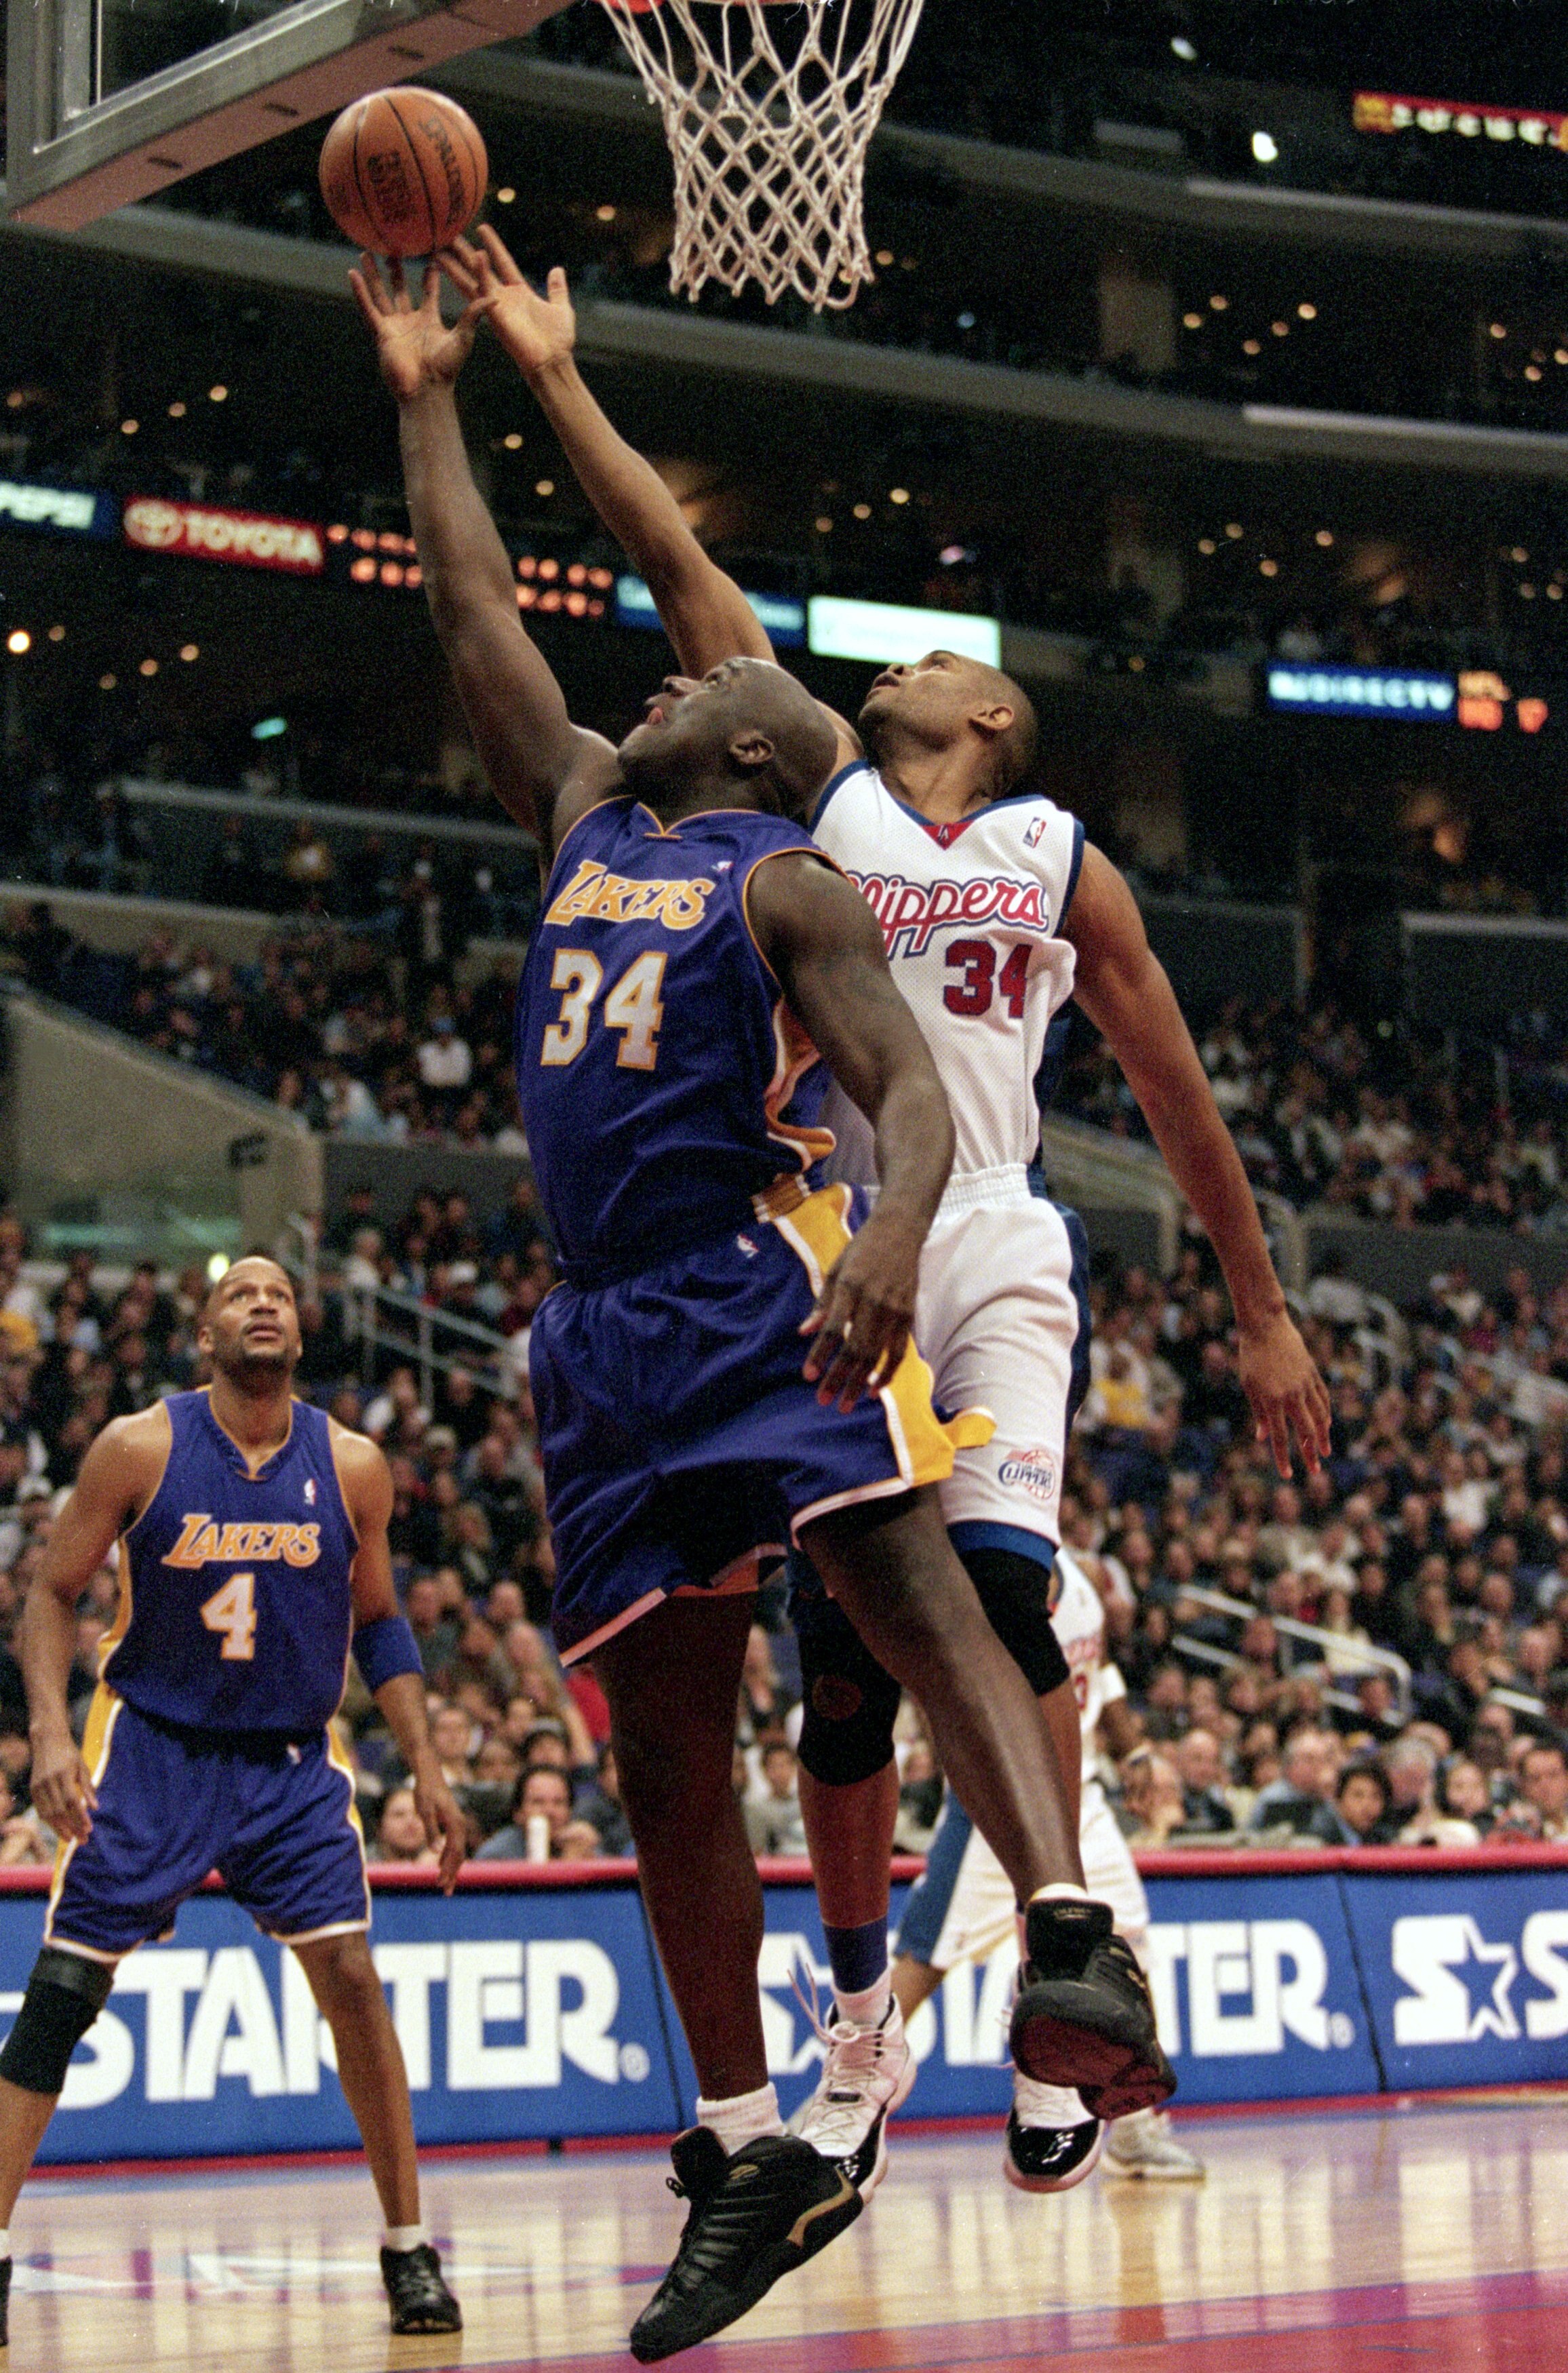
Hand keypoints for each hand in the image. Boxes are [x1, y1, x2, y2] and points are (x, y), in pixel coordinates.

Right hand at [30, 1726, 95, 1844]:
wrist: (47, 1741)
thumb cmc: (69, 1754)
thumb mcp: (82, 1767)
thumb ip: (88, 1787)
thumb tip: (95, 1808)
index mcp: (63, 1774)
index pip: (72, 1801)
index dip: (80, 1817)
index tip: (89, 1830)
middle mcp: (49, 1781)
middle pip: (60, 1811)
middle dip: (72, 1828)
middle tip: (83, 1840)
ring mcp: (38, 1786)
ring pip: (48, 1814)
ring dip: (60, 1829)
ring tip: (71, 1839)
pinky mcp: (33, 1789)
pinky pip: (40, 1810)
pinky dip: (50, 1822)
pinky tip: (60, 1829)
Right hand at [349, 254, 481, 404]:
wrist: (427, 390)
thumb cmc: (447, 369)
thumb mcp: (463, 336)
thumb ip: (474, 314)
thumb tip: (494, 297)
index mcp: (429, 319)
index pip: (428, 291)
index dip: (429, 274)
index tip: (431, 252)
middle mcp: (410, 320)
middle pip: (400, 289)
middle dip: (397, 270)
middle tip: (394, 247)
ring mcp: (394, 326)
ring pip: (381, 294)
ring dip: (374, 274)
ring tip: (366, 252)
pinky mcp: (381, 333)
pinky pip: (368, 308)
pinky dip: (360, 292)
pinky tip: (353, 274)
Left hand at [412, 1758, 466, 1892]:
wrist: (428, 1774)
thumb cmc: (425, 1791)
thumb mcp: (425, 1811)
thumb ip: (431, 1831)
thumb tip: (437, 1851)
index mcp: (456, 1824)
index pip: (455, 1853)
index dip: (449, 1870)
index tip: (441, 1884)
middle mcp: (459, 1825)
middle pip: (459, 1855)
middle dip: (452, 1874)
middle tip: (445, 1891)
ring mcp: (456, 1823)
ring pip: (457, 1850)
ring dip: (450, 1867)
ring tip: (443, 1883)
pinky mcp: (450, 1821)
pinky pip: (453, 1843)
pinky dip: (448, 1856)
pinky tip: (440, 1863)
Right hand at [438, 229, 575, 379]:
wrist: (553, 361)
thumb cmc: (558, 341)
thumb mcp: (561, 307)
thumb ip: (556, 289)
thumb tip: (557, 270)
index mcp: (519, 292)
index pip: (503, 262)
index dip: (493, 245)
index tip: (482, 228)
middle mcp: (504, 297)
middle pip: (480, 269)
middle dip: (464, 252)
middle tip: (448, 236)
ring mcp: (498, 306)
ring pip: (474, 279)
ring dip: (458, 264)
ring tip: (442, 248)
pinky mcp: (496, 315)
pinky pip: (486, 290)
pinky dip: (482, 273)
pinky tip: (477, 255)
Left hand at [800, 1204, 922, 1411]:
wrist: (901, 1231)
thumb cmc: (862, 1250)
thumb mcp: (835, 1269)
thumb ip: (822, 1303)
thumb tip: (804, 1332)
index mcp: (850, 1286)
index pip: (833, 1329)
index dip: (820, 1355)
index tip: (808, 1376)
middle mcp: (873, 1300)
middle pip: (855, 1349)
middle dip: (838, 1378)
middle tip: (823, 1400)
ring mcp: (894, 1309)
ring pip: (876, 1355)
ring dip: (860, 1383)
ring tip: (845, 1404)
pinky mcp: (909, 1315)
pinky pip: (898, 1352)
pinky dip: (887, 1373)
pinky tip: (874, 1389)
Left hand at [1237, 1309, 1332, 1478]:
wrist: (1266, 1326)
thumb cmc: (1251, 1357)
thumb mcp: (1249, 1386)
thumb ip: (1259, 1413)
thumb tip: (1264, 1438)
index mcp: (1271, 1400)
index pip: (1280, 1437)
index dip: (1283, 1458)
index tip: (1288, 1475)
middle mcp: (1291, 1395)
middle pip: (1305, 1431)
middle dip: (1310, 1453)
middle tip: (1315, 1470)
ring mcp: (1305, 1384)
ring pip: (1320, 1416)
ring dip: (1323, 1436)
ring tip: (1325, 1451)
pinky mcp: (1312, 1374)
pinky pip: (1323, 1398)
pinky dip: (1326, 1413)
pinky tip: (1327, 1424)